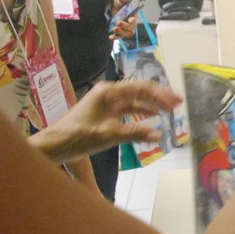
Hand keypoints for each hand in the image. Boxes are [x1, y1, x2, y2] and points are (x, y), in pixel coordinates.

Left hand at [45, 81, 182, 161]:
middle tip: (178, 103)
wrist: (55, 144)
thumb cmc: (79, 137)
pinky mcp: (105, 113)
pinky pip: (128, 110)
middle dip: (160, 97)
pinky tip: (151, 117)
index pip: (141, 89)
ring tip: (169, 110)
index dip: (161, 94)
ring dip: (152, 104)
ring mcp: (107, 103)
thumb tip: (159, 134)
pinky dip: (141, 113)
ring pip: (135, 100)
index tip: (177, 101)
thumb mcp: (109, 135)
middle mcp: (109, 93)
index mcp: (109, 92)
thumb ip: (135, 133)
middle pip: (140, 92)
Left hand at [108, 0, 137, 39]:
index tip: (130, 19)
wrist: (116, 5)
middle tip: (118, 23)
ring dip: (120, 33)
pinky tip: (110, 37)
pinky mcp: (119, 30)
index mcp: (133, 16)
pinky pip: (119, 35)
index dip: (133, 21)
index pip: (135, 20)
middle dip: (125, 26)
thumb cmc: (120, 2)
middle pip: (130, 28)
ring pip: (125, 33)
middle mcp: (129, 23)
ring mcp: (124, 28)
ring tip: (114, 29)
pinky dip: (115, 37)